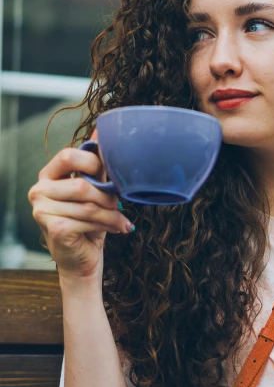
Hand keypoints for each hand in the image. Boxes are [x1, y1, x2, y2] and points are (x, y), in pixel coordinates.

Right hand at [28, 145, 133, 281]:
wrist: (83, 258)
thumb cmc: (90, 222)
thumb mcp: (96, 190)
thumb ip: (97, 165)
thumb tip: (104, 128)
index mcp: (49, 176)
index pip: (68, 155)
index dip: (93, 162)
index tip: (111, 176)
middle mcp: (39, 190)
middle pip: (83, 185)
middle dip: (109, 197)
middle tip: (120, 205)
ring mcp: (41, 210)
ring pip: (90, 205)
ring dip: (113, 214)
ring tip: (121, 220)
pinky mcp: (53, 227)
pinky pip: (89, 221)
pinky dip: (109, 225)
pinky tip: (117, 229)